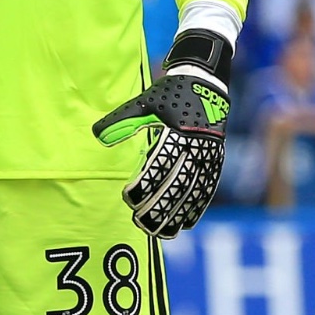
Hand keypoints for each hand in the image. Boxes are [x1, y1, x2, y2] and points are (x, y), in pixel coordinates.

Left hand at [93, 31, 231, 239]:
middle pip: (177, 184)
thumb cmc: (169, 93)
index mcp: (177, 131)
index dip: (144, 185)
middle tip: (139, 221)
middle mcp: (196, 146)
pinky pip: (207, 190)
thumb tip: (98, 136)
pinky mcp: (216, 161)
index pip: (159, 165)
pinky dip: (197, 209)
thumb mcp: (144, 102)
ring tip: (160, 231)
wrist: (205, 82)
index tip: (128, 197)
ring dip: (177, 214)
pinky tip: (185, 224)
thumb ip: (122, 121)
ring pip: (193, 192)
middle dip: (158, 206)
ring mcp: (208, 155)